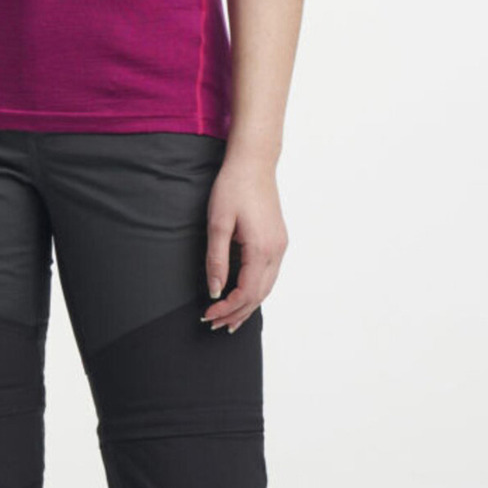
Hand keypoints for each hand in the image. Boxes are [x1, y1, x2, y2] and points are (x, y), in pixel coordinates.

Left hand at [201, 151, 286, 332]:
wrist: (253, 162)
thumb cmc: (233, 187)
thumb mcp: (217, 223)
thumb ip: (216, 260)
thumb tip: (215, 291)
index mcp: (262, 249)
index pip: (246, 292)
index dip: (227, 309)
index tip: (207, 315)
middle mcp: (276, 251)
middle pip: (259, 295)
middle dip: (237, 313)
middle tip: (214, 325)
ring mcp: (280, 246)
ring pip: (267, 287)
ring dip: (248, 305)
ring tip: (229, 320)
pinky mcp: (278, 240)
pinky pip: (269, 275)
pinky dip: (256, 290)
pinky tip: (244, 296)